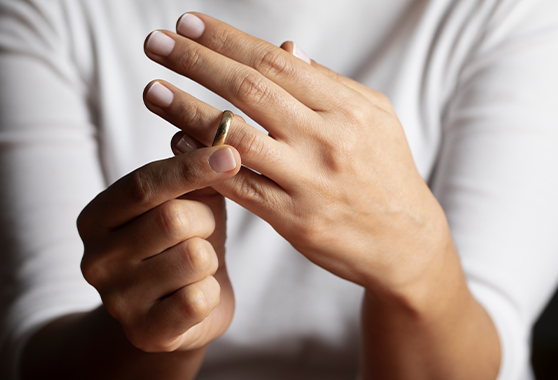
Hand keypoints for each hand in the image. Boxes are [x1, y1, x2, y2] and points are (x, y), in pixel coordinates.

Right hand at [77, 145, 240, 351]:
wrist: (180, 310)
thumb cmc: (185, 241)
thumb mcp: (187, 199)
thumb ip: (193, 168)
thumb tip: (215, 128)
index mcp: (97, 217)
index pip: (144, 184)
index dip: (191, 167)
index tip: (231, 153)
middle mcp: (95, 259)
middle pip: (173, 219)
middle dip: (205, 220)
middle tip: (204, 229)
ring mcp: (117, 300)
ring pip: (194, 258)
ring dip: (210, 258)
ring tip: (199, 264)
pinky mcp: (145, 332)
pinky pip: (199, 299)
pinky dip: (212, 292)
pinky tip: (199, 293)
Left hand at [143, 13, 453, 301]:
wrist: (405, 241)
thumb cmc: (387, 172)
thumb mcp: (374, 118)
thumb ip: (328, 84)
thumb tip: (285, 50)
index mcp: (347, 109)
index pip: (276, 63)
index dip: (227, 40)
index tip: (188, 24)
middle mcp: (328, 140)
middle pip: (250, 91)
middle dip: (197, 62)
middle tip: (156, 42)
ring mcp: (309, 181)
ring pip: (235, 139)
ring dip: (187, 111)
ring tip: (152, 89)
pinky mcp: (294, 220)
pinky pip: (238, 186)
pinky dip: (203, 163)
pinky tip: (176, 143)